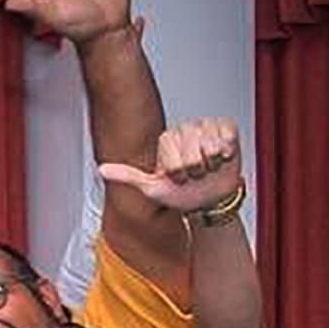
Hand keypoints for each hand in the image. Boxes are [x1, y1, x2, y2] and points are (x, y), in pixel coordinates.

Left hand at [98, 116, 243, 214]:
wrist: (209, 201)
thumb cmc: (181, 194)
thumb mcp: (151, 188)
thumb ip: (127, 176)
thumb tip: (101, 169)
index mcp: (167, 140)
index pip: (175, 155)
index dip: (179, 172)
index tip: (179, 177)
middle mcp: (185, 129)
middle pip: (194, 150)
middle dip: (196, 169)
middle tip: (195, 174)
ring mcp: (206, 126)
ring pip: (211, 143)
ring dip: (213, 162)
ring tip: (209, 166)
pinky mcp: (227, 128)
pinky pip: (228, 135)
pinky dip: (228, 151)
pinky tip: (223, 157)